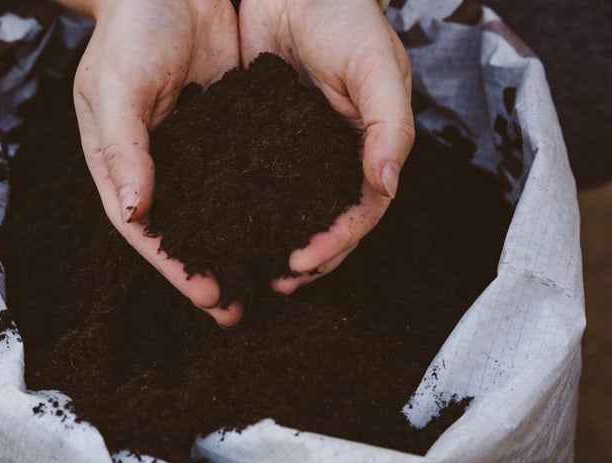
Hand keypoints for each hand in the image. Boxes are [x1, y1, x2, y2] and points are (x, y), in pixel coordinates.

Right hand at [60, 0, 242, 325]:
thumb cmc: (131, 32)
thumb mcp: (118, 85)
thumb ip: (124, 147)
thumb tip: (134, 211)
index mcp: (121, 166)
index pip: (145, 231)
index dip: (175, 267)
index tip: (209, 296)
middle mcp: (160, 168)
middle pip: (184, 232)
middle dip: (208, 273)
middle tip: (238, 311)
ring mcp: (197, 153)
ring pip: (217, 213)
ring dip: (238, 249)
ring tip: (266, 283)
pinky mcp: (229, 132)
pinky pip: (245, 177)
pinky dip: (260, 206)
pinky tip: (284, 227)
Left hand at [238, 0, 413, 293]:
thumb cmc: (347, 17)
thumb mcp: (376, 67)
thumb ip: (389, 125)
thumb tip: (389, 186)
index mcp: (371, 147)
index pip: (362, 210)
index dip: (339, 240)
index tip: (304, 262)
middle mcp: (335, 157)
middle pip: (328, 221)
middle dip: (309, 256)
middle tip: (278, 281)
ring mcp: (299, 150)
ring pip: (292, 209)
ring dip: (277, 241)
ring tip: (252, 268)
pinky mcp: (263, 136)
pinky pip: (257, 180)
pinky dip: (247, 207)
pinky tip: (227, 225)